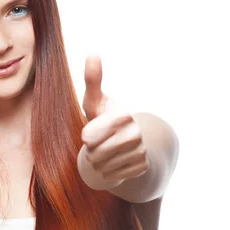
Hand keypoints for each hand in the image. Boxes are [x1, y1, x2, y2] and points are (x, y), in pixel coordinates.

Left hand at [80, 55, 148, 187]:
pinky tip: (115, 161)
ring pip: (102, 167)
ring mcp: (141, 151)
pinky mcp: (142, 167)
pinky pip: (112, 176)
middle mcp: (136, 133)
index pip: (90, 137)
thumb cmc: (105, 118)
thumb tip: (93, 53)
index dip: (87, 137)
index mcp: (124, 115)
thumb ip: (92, 81)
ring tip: (106, 150)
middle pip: (94, 154)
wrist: (130, 141)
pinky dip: (109, 172)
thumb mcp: (95, 101)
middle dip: (92, 150)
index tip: (92, 131)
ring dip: (99, 162)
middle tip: (100, 142)